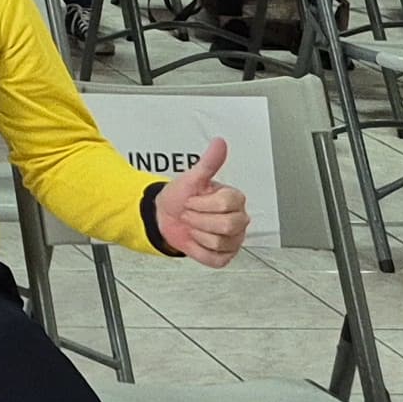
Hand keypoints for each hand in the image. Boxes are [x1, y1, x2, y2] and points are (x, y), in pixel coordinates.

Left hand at [152, 138, 248, 265]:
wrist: (164, 217)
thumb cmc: (180, 197)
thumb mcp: (192, 178)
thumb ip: (208, 162)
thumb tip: (219, 143)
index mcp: (234, 199)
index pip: (225, 204)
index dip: (202, 203)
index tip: (192, 199)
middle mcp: (238, 219)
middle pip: (226, 226)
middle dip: (199, 219)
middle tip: (190, 213)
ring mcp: (234, 239)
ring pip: (219, 242)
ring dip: (197, 234)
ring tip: (192, 225)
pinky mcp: (224, 256)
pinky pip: (214, 258)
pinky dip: (199, 250)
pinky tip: (195, 240)